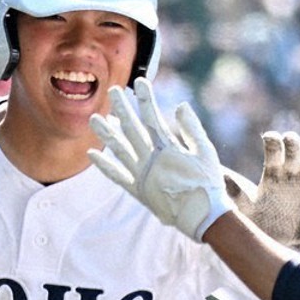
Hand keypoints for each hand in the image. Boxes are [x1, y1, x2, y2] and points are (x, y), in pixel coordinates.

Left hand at [88, 78, 233, 240]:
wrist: (201, 216)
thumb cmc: (207, 183)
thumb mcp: (206, 152)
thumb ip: (191, 128)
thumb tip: (180, 105)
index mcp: (167, 148)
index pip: (152, 117)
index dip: (145, 99)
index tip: (139, 82)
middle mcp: (150, 159)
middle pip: (131, 129)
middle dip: (121, 108)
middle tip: (112, 91)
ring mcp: (141, 175)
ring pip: (118, 150)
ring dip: (106, 133)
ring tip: (94, 119)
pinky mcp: (137, 191)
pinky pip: (116, 176)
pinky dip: (104, 165)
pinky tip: (92, 154)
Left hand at [224, 131, 299, 254]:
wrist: (289, 244)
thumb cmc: (267, 225)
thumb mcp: (249, 211)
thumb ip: (236, 194)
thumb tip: (221, 177)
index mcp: (272, 171)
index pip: (273, 145)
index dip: (272, 138)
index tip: (270, 139)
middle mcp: (290, 170)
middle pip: (293, 143)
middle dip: (291, 139)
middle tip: (289, 143)